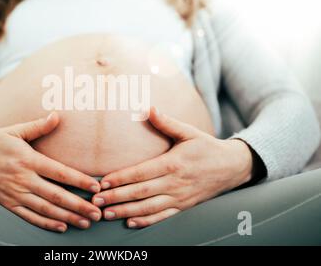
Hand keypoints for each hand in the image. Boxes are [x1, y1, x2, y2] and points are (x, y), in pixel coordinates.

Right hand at [0, 113, 101, 232]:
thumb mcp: (14, 131)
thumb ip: (37, 126)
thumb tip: (57, 116)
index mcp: (28, 159)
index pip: (59, 172)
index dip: (80, 180)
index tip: (97, 187)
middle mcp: (23, 179)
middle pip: (56, 195)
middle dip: (79, 205)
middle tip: (97, 212)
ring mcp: (15, 194)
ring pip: (45, 209)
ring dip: (67, 217)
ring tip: (85, 222)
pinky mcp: (7, 203)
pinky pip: (29, 216)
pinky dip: (46, 223)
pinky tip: (61, 227)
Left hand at [92, 107, 253, 228]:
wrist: (232, 167)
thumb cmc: (206, 148)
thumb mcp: (189, 132)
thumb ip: (167, 123)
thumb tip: (148, 108)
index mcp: (173, 163)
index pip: (141, 172)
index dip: (121, 178)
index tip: (103, 182)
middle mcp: (175, 183)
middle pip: (141, 192)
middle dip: (117, 197)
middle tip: (96, 201)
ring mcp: (179, 197)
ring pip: (148, 208)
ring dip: (126, 211)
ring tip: (106, 214)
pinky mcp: (183, 207)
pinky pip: (162, 217)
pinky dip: (146, 221)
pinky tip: (130, 222)